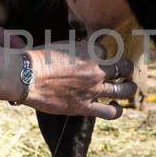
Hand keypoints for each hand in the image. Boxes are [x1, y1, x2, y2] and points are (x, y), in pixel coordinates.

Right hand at [0, 43, 136, 119]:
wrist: (27, 76)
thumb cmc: (39, 59)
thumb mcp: (62, 45)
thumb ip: (78, 47)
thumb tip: (85, 45)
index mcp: (91, 51)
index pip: (106, 50)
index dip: (102, 53)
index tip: (96, 56)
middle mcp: (97, 70)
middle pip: (123, 67)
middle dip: (125, 67)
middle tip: (123, 69)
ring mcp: (93, 89)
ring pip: (124, 89)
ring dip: (129, 87)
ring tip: (128, 87)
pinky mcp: (85, 107)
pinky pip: (110, 112)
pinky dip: (117, 110)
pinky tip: (116, 107)